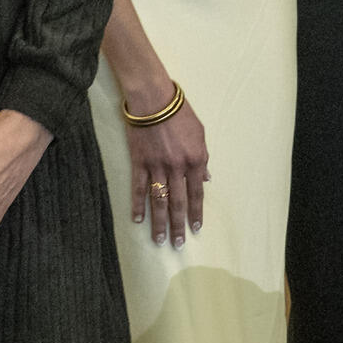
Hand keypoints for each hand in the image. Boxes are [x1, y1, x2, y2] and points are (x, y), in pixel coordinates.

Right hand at [121, 89, 208, 249]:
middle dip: (178, 225)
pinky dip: (138, 205)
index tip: (195, 229)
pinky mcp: (139, 162)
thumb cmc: (180, 112)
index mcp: (195, 160)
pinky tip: (137, 220)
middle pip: (178, 202)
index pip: (197, 193)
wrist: (153, 98)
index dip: (196, 212)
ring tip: (159, 240)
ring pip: (159, 200)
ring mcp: (156, 166)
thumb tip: (205, 179)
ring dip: (159, 222)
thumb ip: (203, 158)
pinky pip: (139, 188)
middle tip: (177, 244)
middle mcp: (177, 167)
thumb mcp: (200, 133)